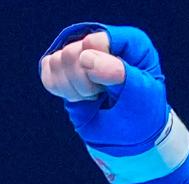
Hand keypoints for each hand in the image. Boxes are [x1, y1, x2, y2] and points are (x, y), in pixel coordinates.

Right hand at [39, 23, 188, 183]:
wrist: (129, 137)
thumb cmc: (140, 114)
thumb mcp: (140, 96)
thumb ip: (118, 72)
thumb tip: (86, 57)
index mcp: (130, 43)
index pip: (98, 42)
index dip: (100, 68)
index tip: (114, 88)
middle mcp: (104, 42)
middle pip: (74, 52)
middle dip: (85, 82)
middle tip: (103, 96)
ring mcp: (82, 52)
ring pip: (58, 61)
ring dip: (74, 88)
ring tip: (94, 97)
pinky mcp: (64, 66)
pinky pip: (48, 70)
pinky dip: (61, 89)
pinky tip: (79, 97)